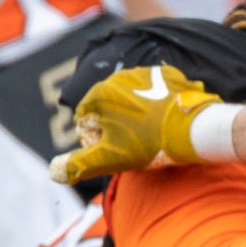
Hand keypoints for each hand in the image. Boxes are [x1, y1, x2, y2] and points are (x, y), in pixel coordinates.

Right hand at [49, 65, 237, 183]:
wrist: (192, 131)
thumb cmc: (148, 145)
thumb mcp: (109, 159)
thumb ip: (79, 165)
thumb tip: (53, 172)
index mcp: (99, 95)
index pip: (86, 119)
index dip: (95, 140)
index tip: (114, 151)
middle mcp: (118, 78)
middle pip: (109, 107)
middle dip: (116, 125)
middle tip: (135, 144)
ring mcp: (145, 74)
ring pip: (132, 98)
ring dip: (136, 114)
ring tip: (152, 133)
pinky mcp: (168, 75)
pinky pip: (157, 90)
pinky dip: (158, 103)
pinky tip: (166, 120)